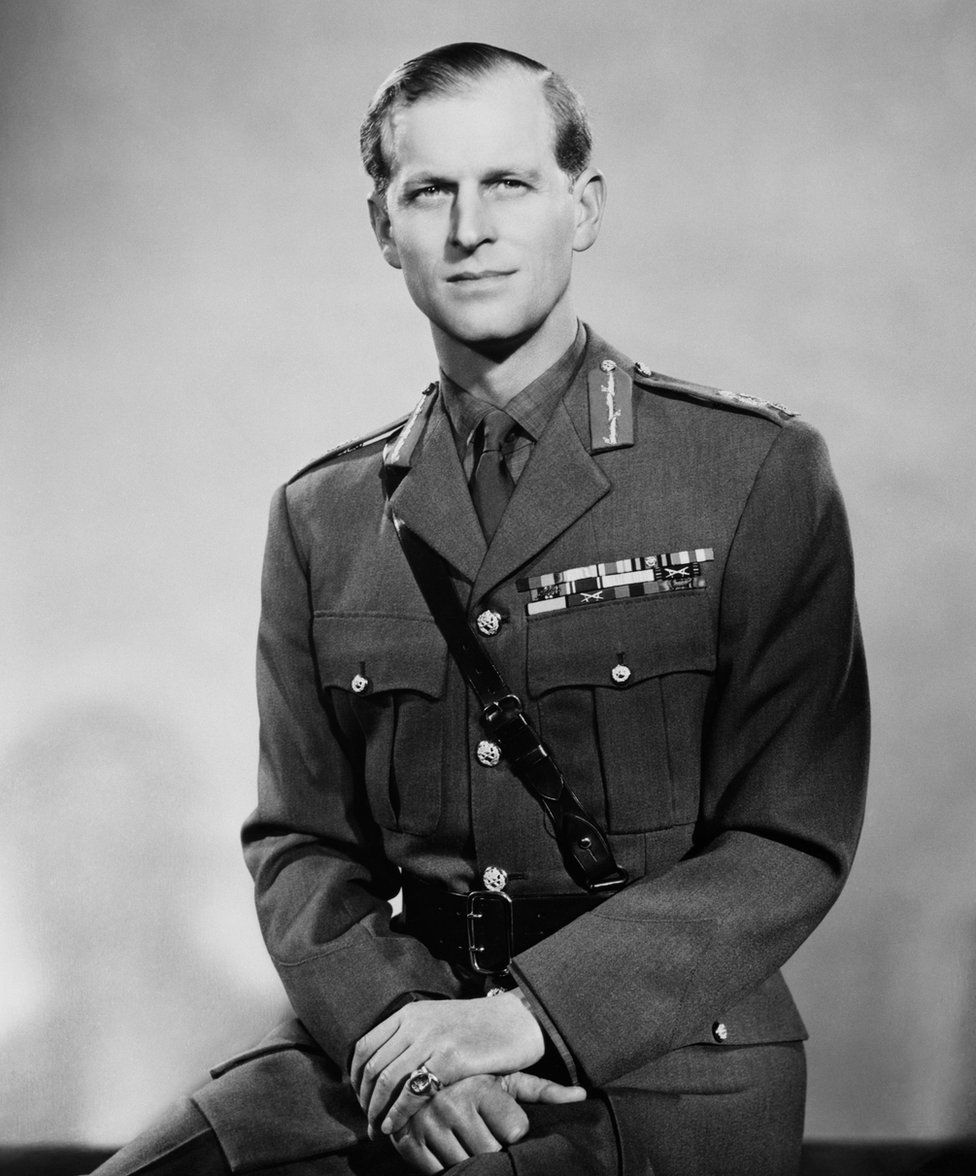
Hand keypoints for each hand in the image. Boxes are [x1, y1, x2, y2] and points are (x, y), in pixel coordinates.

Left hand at [350, 994, 545, 1135]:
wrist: (517, 1020)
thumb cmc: (479, 1026)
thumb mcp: (437, 1020)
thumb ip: (412, 1036)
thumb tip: (386, 1064)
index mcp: (409, 1014)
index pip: (364, 1046)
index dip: (355, 1078)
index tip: (359, 1097)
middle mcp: (415, 1024)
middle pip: (372, 1067)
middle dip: (364, 1100)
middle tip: (367, 1121)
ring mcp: (432, 1040)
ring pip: (386, 1081)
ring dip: (376, 1111)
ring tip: (377, 1129)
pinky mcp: (449, 1059)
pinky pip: (412, 1092)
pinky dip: (397, 1113)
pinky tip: (395, 1126)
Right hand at [391, 1071, 586, 1173]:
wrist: (414, 1070)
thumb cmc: (473, 1077)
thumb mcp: (505, 1078)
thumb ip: (543, 1090)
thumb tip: (583, 1096)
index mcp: (480, 1087)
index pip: (516, 1130)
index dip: (513, 1131)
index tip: (504, 1121)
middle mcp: (453, 1104)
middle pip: (491, 1152)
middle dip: (491, 1146)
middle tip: (482, 1129)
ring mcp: (428, 1124)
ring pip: (465, 1164)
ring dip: (467, 1156)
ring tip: (465, 1135)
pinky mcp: (408, 1141)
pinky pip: (437, 1172)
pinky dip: (444, 1165)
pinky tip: (447, 1145)